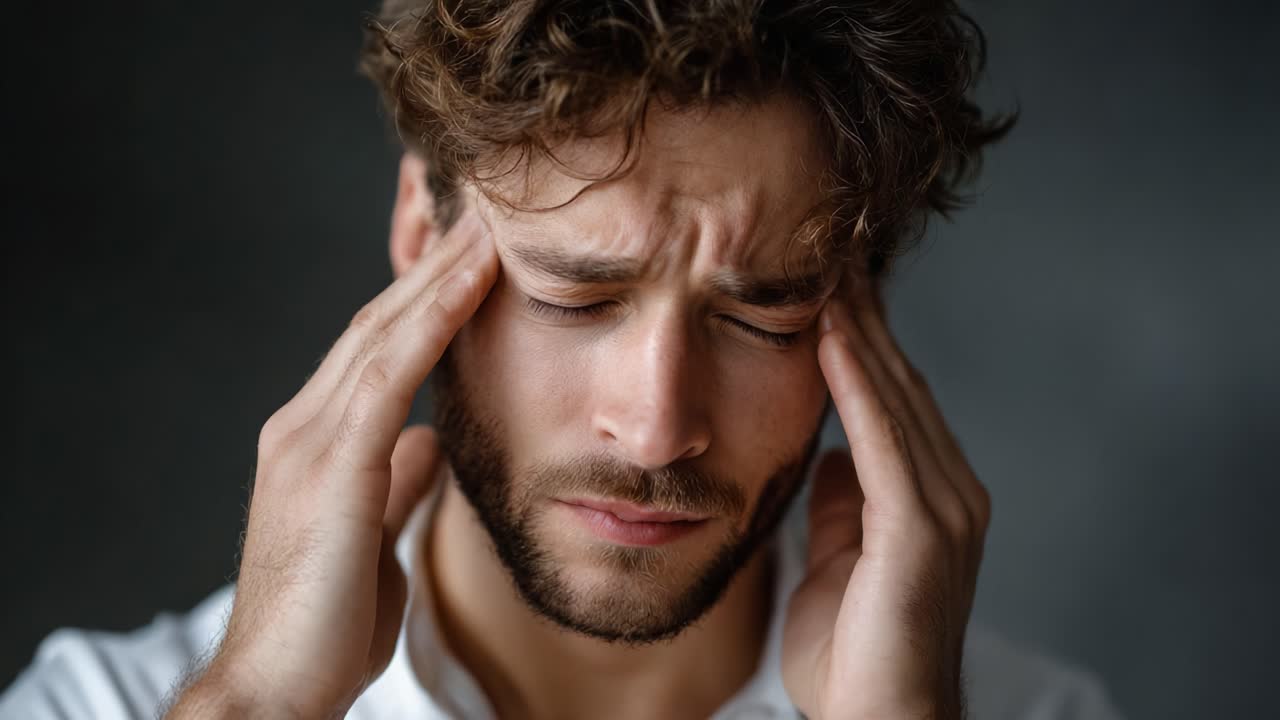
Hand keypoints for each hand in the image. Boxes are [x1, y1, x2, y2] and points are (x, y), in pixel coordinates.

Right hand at [167, 211, 497, 718]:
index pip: (375, 350)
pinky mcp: (328, 467)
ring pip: (381, 333)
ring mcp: (309, 442)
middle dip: (432, 267)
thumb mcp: (373, 538)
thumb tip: (427, 444)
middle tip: (483, 214)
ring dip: (439, 275)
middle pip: (376, 324)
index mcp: (316, 443)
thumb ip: (395, 484)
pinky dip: (431, 321)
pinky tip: (471, 282)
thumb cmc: (323, 624)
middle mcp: (303, 427)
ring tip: (488, 226)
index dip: (423, 299)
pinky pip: (389, 375)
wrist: (275, 688)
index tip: (472, 258)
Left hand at [781, 279, 990, 719]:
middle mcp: (949, 492)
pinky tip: (832, 340)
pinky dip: (858, 388)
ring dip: (859, 333)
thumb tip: (829, 452)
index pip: (892, 398)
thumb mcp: (838, 557)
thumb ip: (841, 502)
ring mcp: (944, 511)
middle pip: (899, 385)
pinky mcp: (922, 535)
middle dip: (863, 316)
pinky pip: (884, 445)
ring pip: (897, 401)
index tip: (826, 279)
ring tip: (828, 269)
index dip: (860, 338)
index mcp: (928, 496)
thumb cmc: (855, 650)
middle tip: (830, 246)